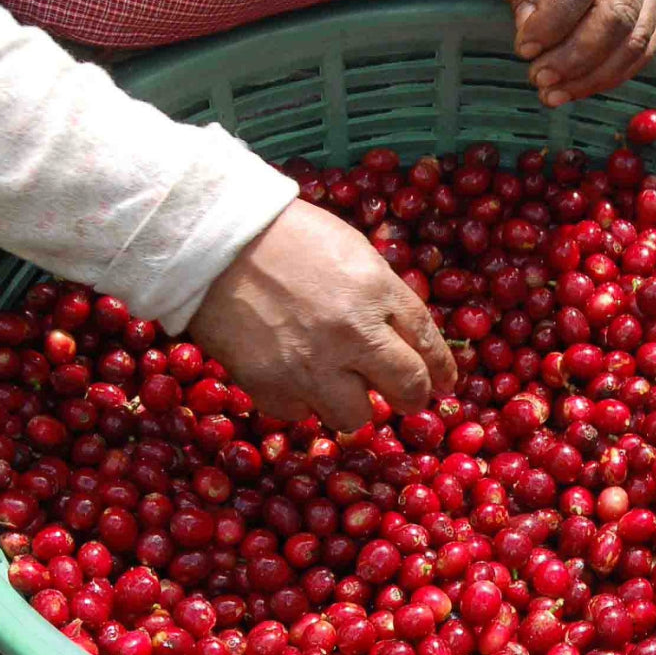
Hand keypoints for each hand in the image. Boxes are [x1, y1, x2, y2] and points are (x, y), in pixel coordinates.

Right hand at [188, 199, 455, 431]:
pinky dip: (301, 400)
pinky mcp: (273, 388)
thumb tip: (405, 336)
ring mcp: (313, 366)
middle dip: (412, 398)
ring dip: (352, 404)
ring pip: (356, 417)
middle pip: (408, 388)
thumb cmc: (283, 237)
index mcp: (376, 290)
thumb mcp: (350, 251)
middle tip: (405, 399)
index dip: (441, 369)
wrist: (212, 245)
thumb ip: (380, 295)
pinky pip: (302, 413)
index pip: (428, 341)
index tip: (443, 384)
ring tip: (334, 384)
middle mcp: (353, 334)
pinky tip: (291, 375)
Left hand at [494, 0, 655, 105]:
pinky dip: (613, 75)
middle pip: (616, 15)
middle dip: (574, 57)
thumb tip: (531, 41)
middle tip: (538, 78)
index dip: (551, 23)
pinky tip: (579, 87)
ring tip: (553, 93)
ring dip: (593, 76)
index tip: (523, 47)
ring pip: (636, 39)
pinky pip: (646, 47)